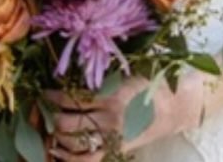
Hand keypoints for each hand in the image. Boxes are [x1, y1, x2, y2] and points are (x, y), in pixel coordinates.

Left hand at [44, 72, 206, 159]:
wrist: (178, 106)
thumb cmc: (152, 81)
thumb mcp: (127, 70)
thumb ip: (102, 73)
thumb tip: (72, 69)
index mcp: (112, 93)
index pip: (72, 96)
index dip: (53, 95)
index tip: (44, 91)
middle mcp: (110, 117)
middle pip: (68, 121)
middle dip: (51, 115)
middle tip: (44, 108)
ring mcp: (113, 136)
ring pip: (74, 142)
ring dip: (57, 135)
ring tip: (49, 127)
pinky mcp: (118, 149)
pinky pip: (89, 160)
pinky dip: (69, 158)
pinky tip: (58, 151)